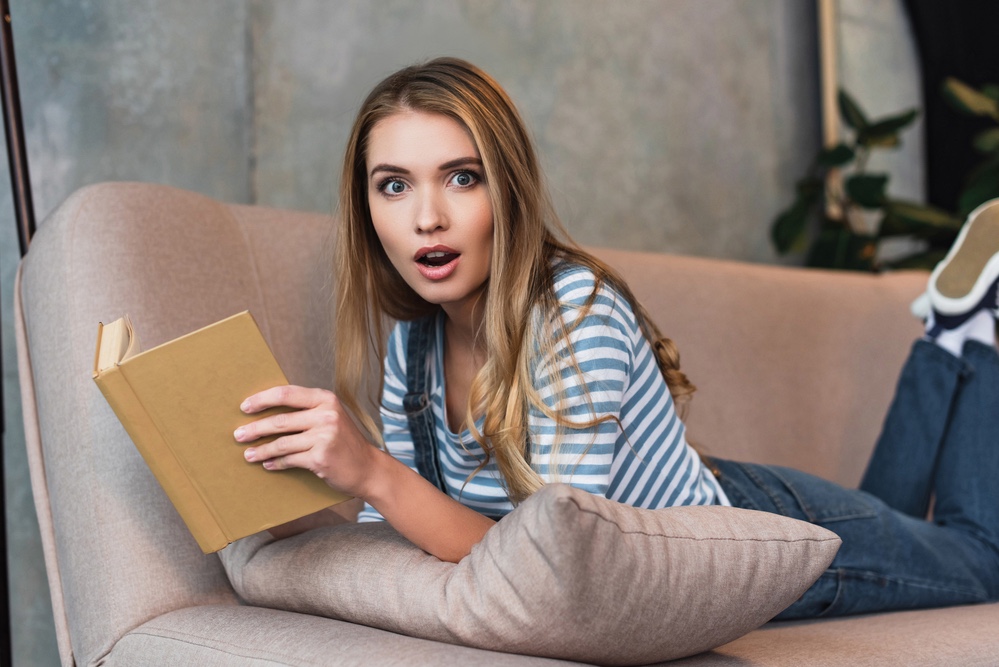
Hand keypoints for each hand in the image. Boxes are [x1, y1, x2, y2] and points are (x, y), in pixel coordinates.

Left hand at [234, 386, 376, 497]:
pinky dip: (275, 463)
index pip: (287, 394)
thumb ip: (306, 411)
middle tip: (238, 434)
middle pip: (280, 421)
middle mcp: (326, 415)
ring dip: (261, 450)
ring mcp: (324, 437)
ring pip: (281, 443)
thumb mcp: (330, 417)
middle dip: (255, 428)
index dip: (262, 399)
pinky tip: (267, 464)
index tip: (245, 407)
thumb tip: (267, 411)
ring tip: (248, 454)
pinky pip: (289, 460)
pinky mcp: (320, 458)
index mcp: (326, 399)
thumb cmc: (344, 442)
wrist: (367, 467)